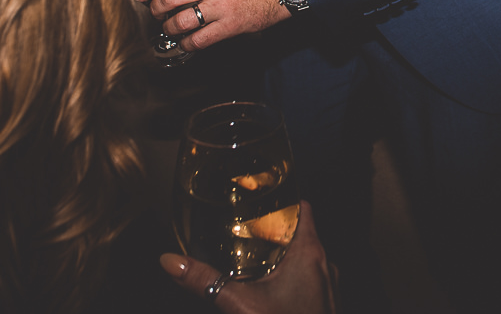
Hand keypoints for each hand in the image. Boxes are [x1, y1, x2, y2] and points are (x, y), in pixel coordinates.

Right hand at [162, 200, 337, 312]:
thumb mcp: (239, 303)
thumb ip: (205, 281)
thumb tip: (172, 262)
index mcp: (309, 253)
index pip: (302, 208)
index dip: (283, 200)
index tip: (261, 198)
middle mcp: (324, 266)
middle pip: (300, 234)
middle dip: (274, 231)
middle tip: (247, 228)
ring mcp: (327, 288)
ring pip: (305, 260)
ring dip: (283, 256)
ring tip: (254, 256)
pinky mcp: (324, 307)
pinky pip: (308, 283)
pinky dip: (290, 279)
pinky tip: (269, 290)